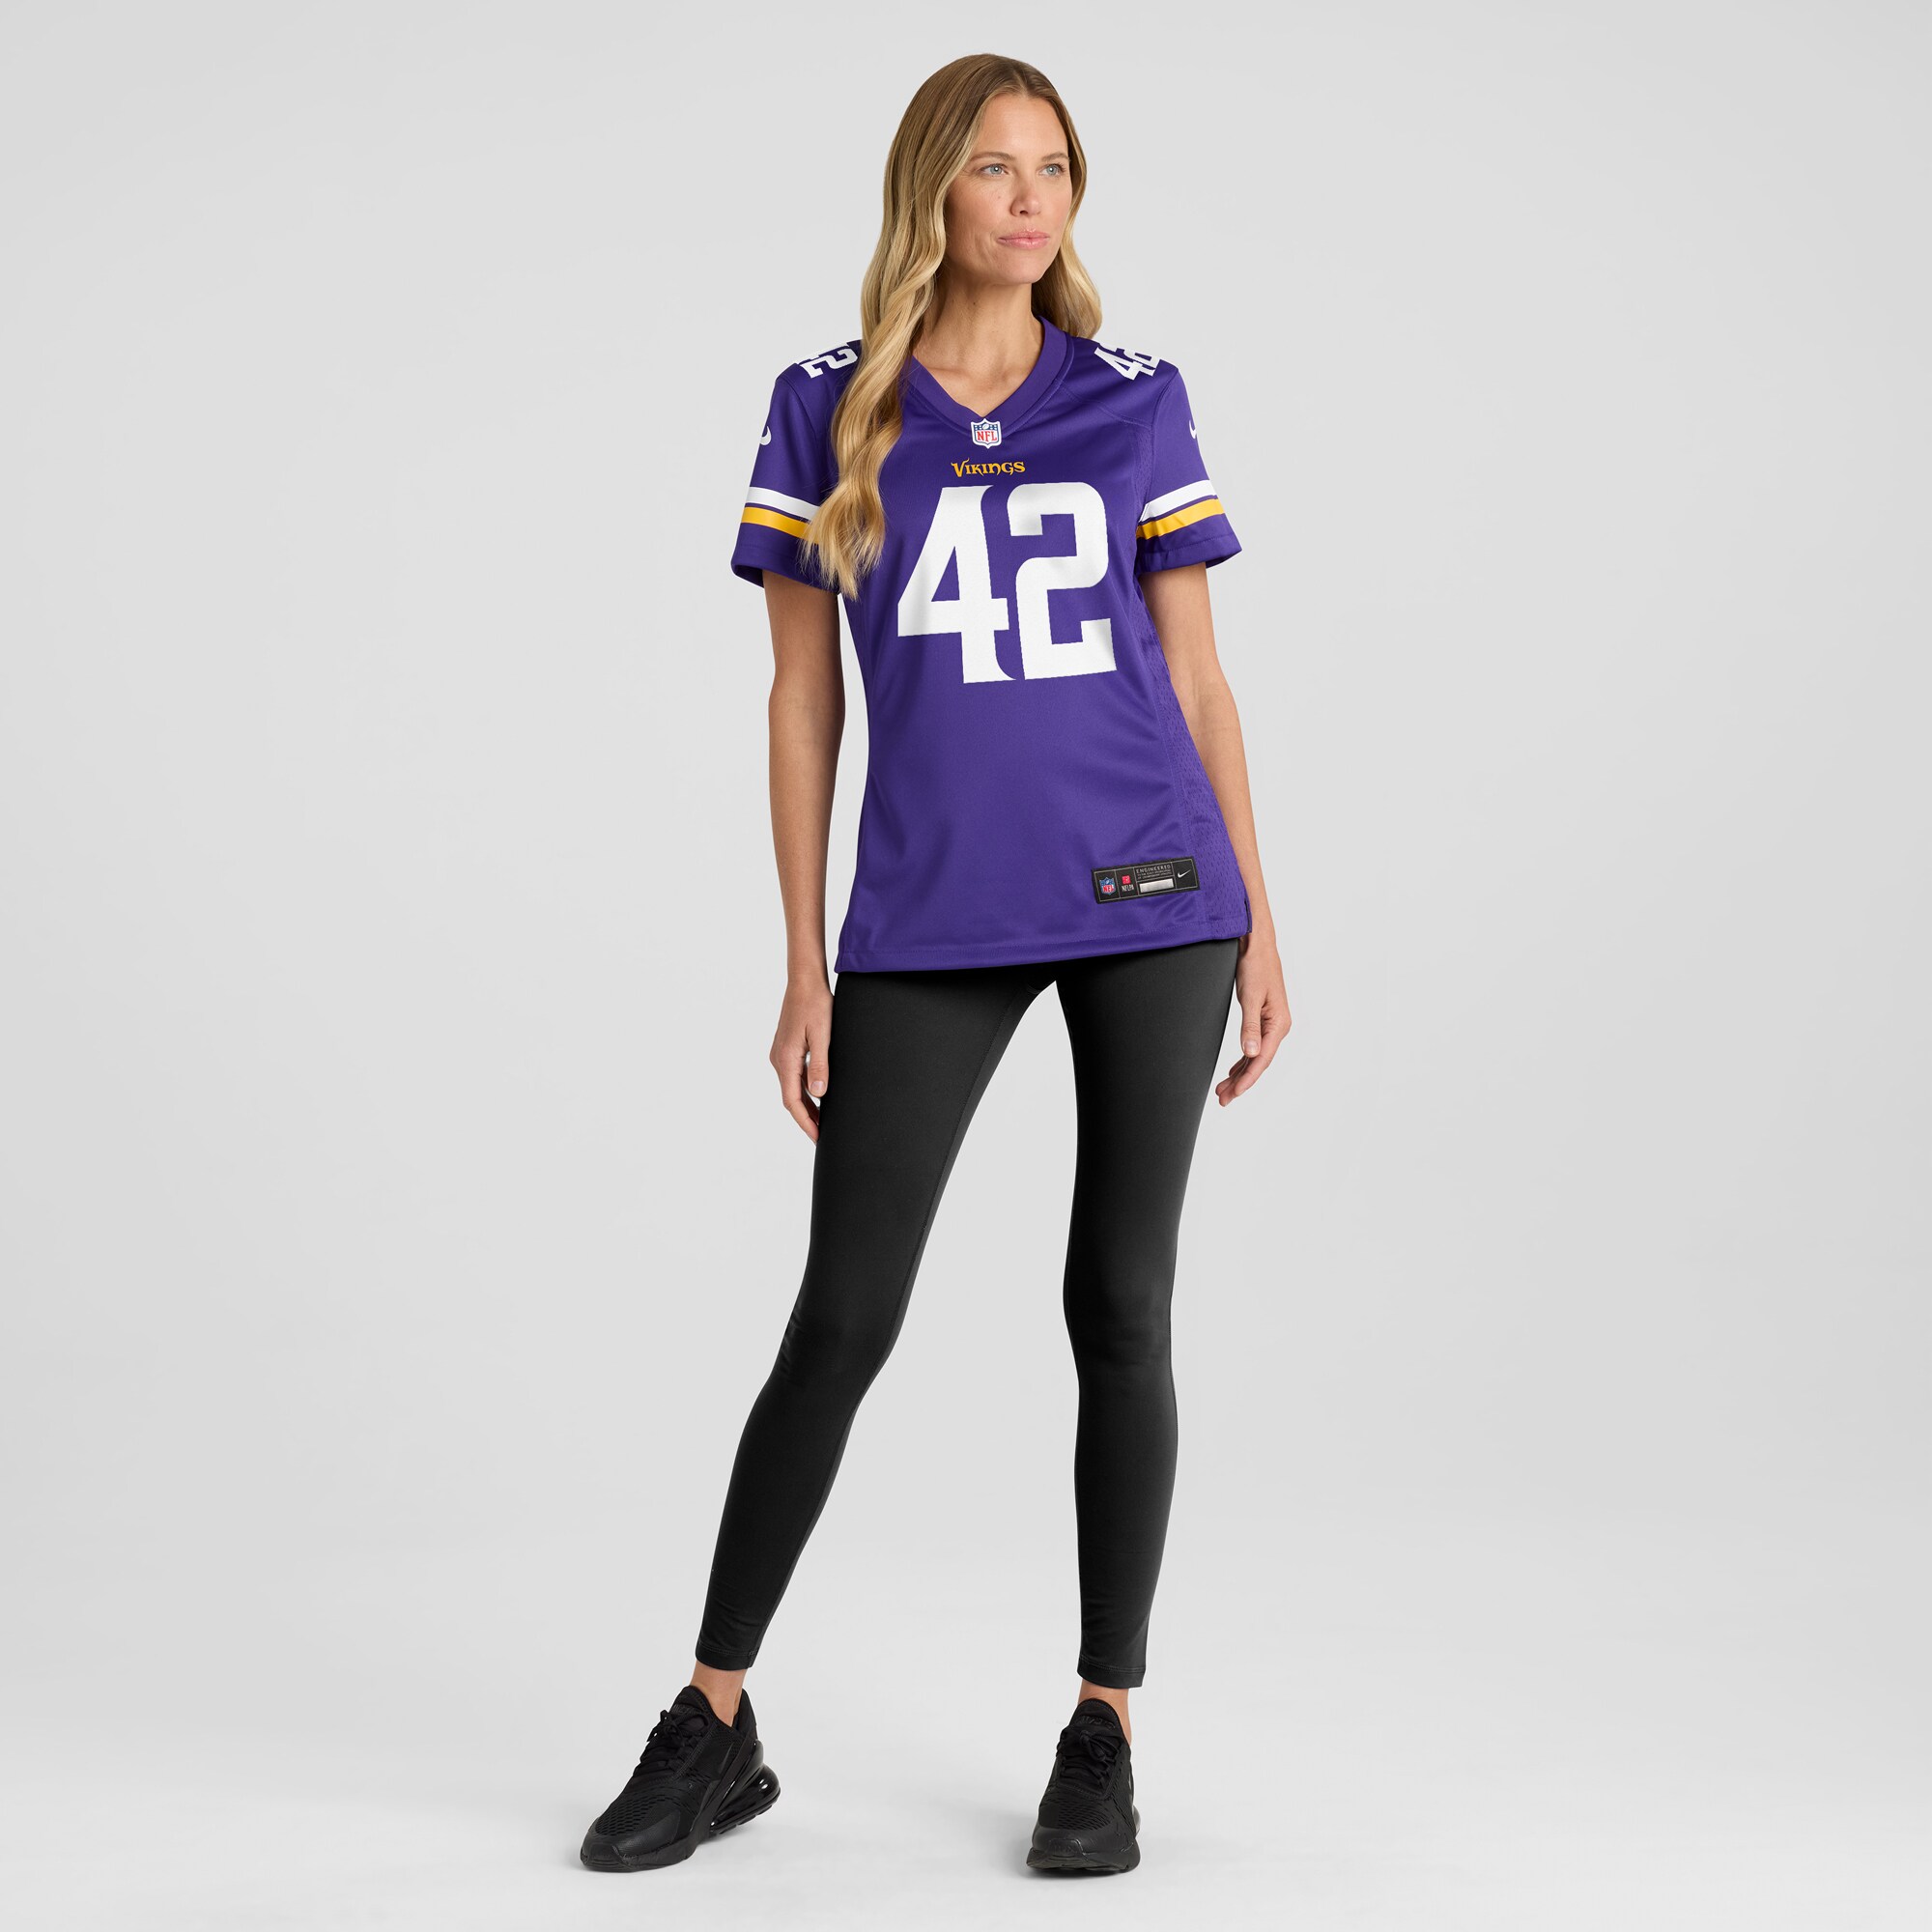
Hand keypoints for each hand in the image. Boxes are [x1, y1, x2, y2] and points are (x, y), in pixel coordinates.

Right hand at [770, 974, 833, 1140]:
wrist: (804, 982)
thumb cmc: (815, 1004)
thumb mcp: (823, 1035)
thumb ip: (820, 1065)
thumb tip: (819, 1093)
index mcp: (787, 1059)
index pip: (793, 1101)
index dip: (805, 1122)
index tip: (818, 1137)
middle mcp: (779, 1060)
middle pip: (790, 1099)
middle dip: (806, 1119)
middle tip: (822, 1135)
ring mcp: (780, 1054)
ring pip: (791, 1088)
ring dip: (805, 1106)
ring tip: (822, 1121)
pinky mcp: (785, 1049)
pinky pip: (793, 1077)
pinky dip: (803, 1091)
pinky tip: (817, 1095)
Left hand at [1215, 929, 1288, 1104]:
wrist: (1257, 944)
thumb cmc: (1256, 966)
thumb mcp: (1251, 997)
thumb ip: (1250, 1026)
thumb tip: (1250, 1053)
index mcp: (1278, 1024)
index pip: (1262, 1059)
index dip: (1247, 1079)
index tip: (1233, 1094)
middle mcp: (1278, 1027)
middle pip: (1258, 1062)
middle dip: (1240, 1082)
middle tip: (1222, 1099)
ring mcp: (1271, 1023)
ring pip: (1255, 1056)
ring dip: (1240, 1074)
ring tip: (1223, 1090)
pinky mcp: (1263, 1018)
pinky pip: (1254, 1046)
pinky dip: (1243, 1061)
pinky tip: (1234, 1071)